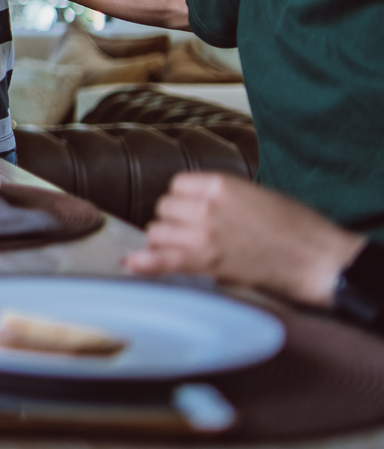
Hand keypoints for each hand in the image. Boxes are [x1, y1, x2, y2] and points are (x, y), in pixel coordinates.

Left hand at [124, 172, 365, 307]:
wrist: (317, 259)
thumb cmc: (295, 226)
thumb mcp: (255, 194)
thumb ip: (220, 195)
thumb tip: (194, 201)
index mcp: (220, 185)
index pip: (177, 185)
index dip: (184, 199)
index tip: (194, 209)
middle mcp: (206, 207)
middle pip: (164, 209)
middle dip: (175, 220)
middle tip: (195, 232)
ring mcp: (204, 235)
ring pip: (158, 232)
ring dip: (166, 240)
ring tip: (187, 248)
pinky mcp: (207, 263)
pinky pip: (164, 260)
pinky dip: (145, 263)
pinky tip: (131, 263)